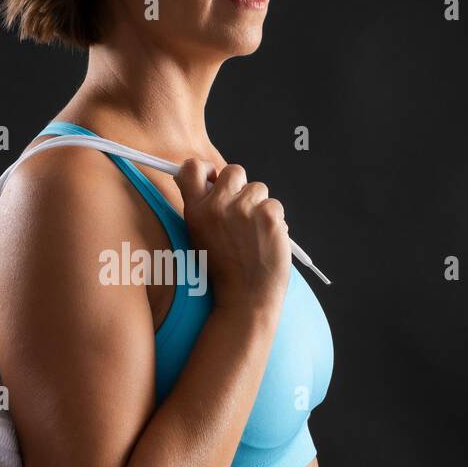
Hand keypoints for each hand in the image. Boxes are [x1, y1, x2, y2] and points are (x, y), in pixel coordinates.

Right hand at [174, 158, 292, 317]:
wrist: (246, 298)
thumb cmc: (225, 271)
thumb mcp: (200, 237)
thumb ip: (203, 208)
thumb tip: (210, 178)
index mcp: (195, 211)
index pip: (192, 168)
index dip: (206, 168)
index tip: (214, 178)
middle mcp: (216, 206)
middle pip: (234, 171)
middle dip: (242, 187)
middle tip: (243, 214)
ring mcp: (243, 210)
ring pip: (258, 188)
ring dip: (260, 207)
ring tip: (254, 234)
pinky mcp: (267, 216)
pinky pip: (275, 205)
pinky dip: (275, 221)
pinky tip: (267, 240)